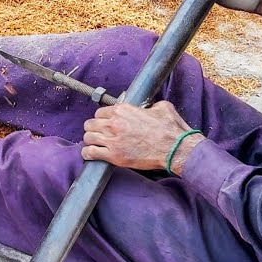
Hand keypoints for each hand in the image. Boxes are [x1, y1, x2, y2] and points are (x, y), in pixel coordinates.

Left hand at [82, 101, 200, 171]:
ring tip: (93, 144)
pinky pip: (90, 153)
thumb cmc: (170, 129)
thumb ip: (150, 106)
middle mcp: (114, 123)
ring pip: (88, 137)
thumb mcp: (161, 108)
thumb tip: (149, 108)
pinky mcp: (114, 156)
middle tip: (98, 133)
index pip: (100, 112)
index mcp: (123, 110)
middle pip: (91, 124)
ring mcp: (113, 140)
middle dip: (93, 128)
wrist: (174, 148)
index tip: (104, 123)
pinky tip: (89, 154)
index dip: (102, 118)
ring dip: (90, 140)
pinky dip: (87, 153)